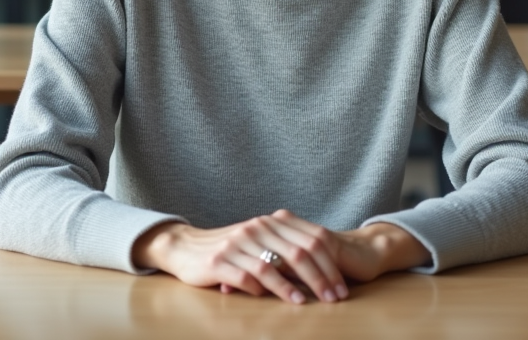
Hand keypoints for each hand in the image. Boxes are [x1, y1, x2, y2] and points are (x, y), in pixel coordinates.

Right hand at [132, 211, 349, 304]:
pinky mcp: (218, 261)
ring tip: (305, 302)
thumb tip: (320, 271)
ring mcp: (236, 245)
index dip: (329, 265)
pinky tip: (271, 299)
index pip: (309, 241)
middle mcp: (255, 230)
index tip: (341, 287)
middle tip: (333, 298)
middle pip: (296, 253)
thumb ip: (283, 251)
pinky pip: (245, 276)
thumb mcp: (258, 244)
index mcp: (269, 224)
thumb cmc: (228, 250)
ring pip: (271, 266)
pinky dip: (260, 289)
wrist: (186, 247)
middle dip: (319, 278)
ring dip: (291, 287)